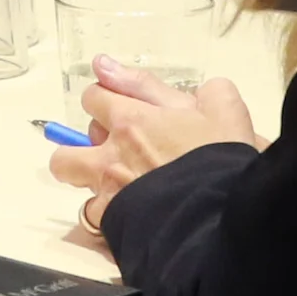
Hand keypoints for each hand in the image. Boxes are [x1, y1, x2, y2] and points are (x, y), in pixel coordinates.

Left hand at [49, 60, 261, 233]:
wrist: (227, 215)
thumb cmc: (223, 159)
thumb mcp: (219, 108)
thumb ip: (178, 82)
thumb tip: (143, 73)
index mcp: (132, 120)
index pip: (93, 97)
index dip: (105, 101)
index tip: (122, 110)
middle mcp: (111, 154)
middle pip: (68, 145)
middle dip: (85, 144)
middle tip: (115, 151)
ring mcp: (108, 190)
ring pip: (73, 179)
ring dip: (88, 177)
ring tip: (114, 183)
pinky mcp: (113, 222)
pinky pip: (93, 215)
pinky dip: (106, 212)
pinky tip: (128, 212)